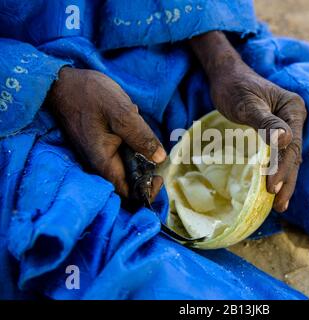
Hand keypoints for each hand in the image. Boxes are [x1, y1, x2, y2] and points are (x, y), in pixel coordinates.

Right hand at [47, 67, 165, 198]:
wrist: (64, 83)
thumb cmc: (91, 96)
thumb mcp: (122, 113)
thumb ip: (141, 137)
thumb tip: (160, 158)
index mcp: (104, 162)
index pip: (128, 193)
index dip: (146, 190)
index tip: (159, 176)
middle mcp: (100, 163)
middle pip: (129, 181)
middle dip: (147, 170)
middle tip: (157, 151)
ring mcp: (100, 154)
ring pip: (127, 165)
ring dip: (140, 154)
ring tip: (143, 132)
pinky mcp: (101, 144)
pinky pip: (121, 152)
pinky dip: (132, 144)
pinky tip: (133, 124)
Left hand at [190, 32, 306, 211]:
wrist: (228, 77)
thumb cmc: (235, 88)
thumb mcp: (248, 104)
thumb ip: (266, 122)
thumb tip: (286, 140)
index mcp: (293, 109)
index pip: (292, 145)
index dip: (283, 168)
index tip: (272, 188)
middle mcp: (294, 119)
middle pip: (294, 155)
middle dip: (287, 180)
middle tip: (279, 205)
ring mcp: (288, 126)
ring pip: (289, 157)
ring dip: (285, 180)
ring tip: (279, 204)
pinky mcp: (277, 132)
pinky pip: (281, 155)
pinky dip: (279, 171)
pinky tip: (275, 188)